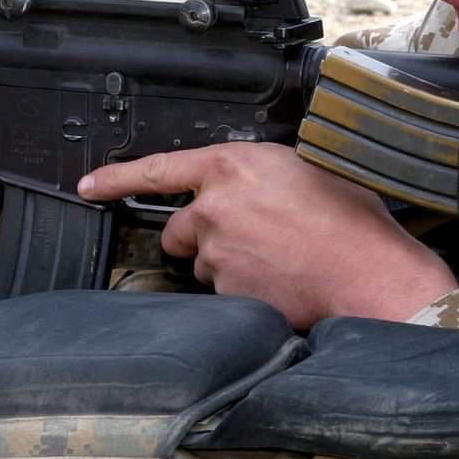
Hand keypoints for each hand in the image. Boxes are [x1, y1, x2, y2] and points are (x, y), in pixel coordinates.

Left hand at [77, 143, 457, 328]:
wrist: (370, 272)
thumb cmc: (350, 219)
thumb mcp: (303, 169)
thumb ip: (256, 173)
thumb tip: (242, 184)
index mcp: (233, 166)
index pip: (158, 169)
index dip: (116, 178)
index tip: (88, 185)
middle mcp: (216, 206)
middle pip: (178, 229)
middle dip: (200, 238)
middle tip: (249, 240)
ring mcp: (218, 252)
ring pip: (202, 264)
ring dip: (226, 265)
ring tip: (277, 260)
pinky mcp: (226, 290)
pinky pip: (222, 293)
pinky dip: (243, 291)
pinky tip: (279, 282)